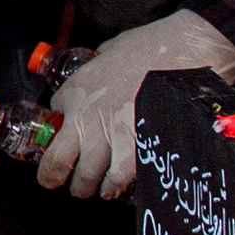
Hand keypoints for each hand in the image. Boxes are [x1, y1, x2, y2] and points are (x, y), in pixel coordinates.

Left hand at [39, 9, 234, 200]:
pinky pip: (118, 179)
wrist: (185, 52)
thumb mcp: (111, 51)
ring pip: (87, 178)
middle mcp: (86, 118)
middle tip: (68, 182)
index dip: (52, 136)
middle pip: (58, 163)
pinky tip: (117, 188)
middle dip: (58, 178)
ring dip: (89, 187)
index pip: (49, 122)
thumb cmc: (152, 46)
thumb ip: (100, 67)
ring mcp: (110, 136)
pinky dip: (115, 187)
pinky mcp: (136, 148)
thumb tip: (102, 68)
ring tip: (96, 189)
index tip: (58, 145)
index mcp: (77, 91)